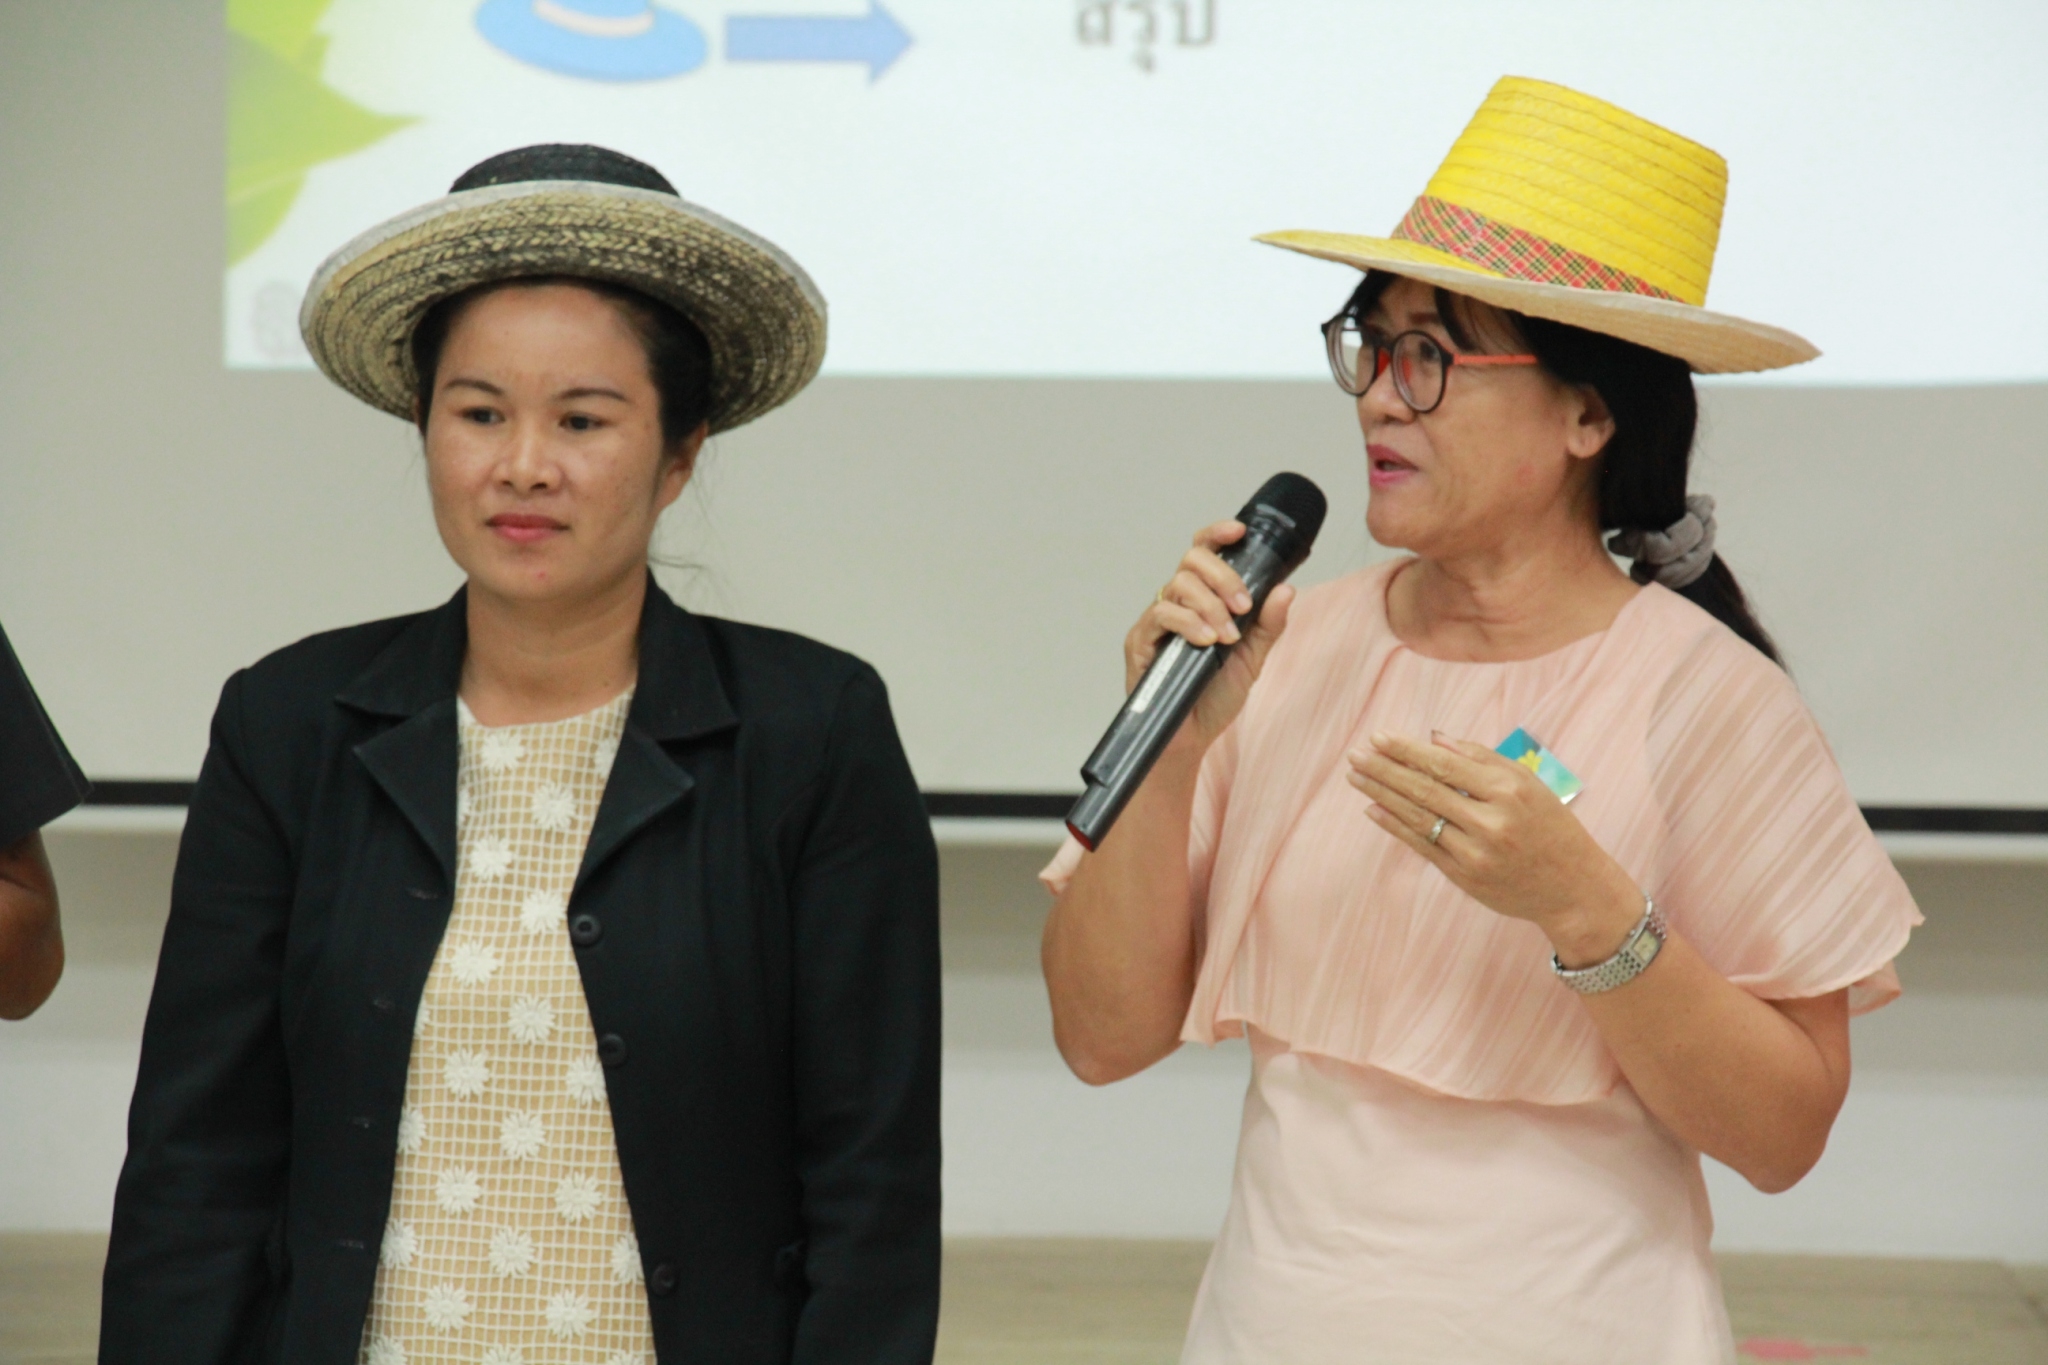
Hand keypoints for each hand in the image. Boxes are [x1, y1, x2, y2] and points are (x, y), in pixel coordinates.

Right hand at [1125, 520, 1294, 752]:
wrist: (1190, 738)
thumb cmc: (1215, 698)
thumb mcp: (1252, 659)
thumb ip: (1268, 625)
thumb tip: (1286, 588)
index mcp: (1201, 600)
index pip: (1203, 553)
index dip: (1218, 534)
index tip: (1239, 530)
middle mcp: (1176, 604)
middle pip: (1191, 560)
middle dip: (1223, 577)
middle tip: (1243, 606)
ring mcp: (1156, 621)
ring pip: (1178, 584)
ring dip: (1210, 605)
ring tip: (1227, 636)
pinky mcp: (1140, 642)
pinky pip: (1161, 615)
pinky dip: (1189, 623)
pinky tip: (1206, 642)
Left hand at [1347, 732, 1641, 965]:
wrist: (1573, 888)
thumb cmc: (1551, 827)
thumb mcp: (1529, 784)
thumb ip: (1483, 758)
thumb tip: (1435, 738)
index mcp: (1508, 790)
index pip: (1444, 764)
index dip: (1407, 751)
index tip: (1378, 738)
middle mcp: (1490, 821)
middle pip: (1425, 790)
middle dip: (1385, 770)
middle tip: (1355, 755)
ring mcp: (1475, 852)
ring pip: (1418, 818)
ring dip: (1382, 795)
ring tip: (1356, 777)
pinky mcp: (1464, 877)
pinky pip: (1422, 846)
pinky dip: (1395, 826)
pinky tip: (1373, 809)